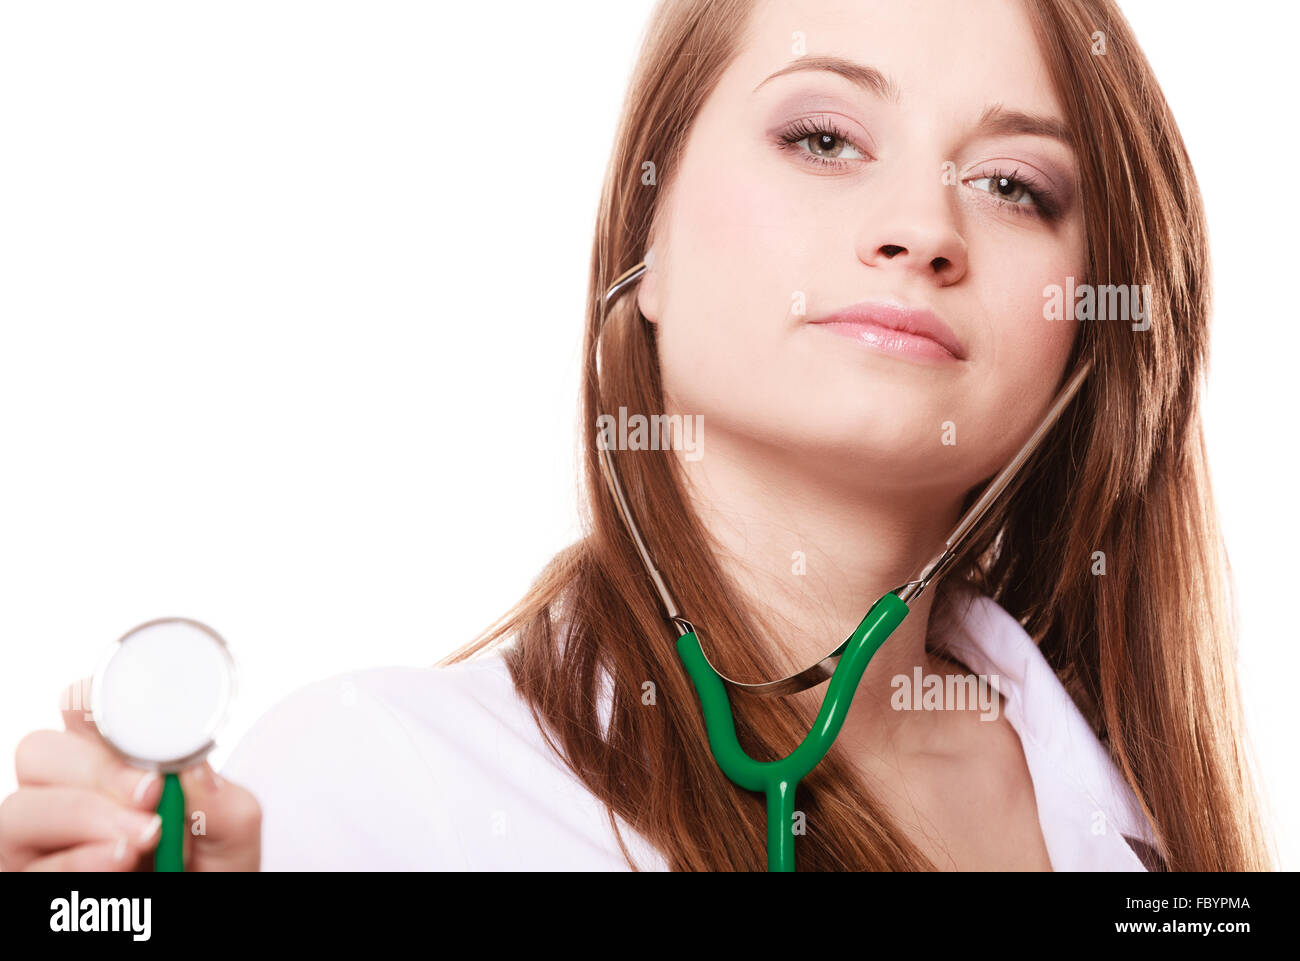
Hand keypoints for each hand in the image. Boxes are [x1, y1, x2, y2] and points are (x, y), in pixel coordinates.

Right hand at [0, 678, 260, 870]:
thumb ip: (221, 799)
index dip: (95, 705)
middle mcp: (69, 791)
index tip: (138, 730)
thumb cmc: (211, 864)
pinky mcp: (28, 876)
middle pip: (39, 750)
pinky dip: (76, 862)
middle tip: (150, 793)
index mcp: (114, 761)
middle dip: (97, 768)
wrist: (205, 912)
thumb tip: (197, 770)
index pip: (80, 711)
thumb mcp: (233, 829)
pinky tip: (119, 860)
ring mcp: (42, 838)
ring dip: (85, 816)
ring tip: (143, 836)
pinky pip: (27, 866)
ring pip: (21, 807)